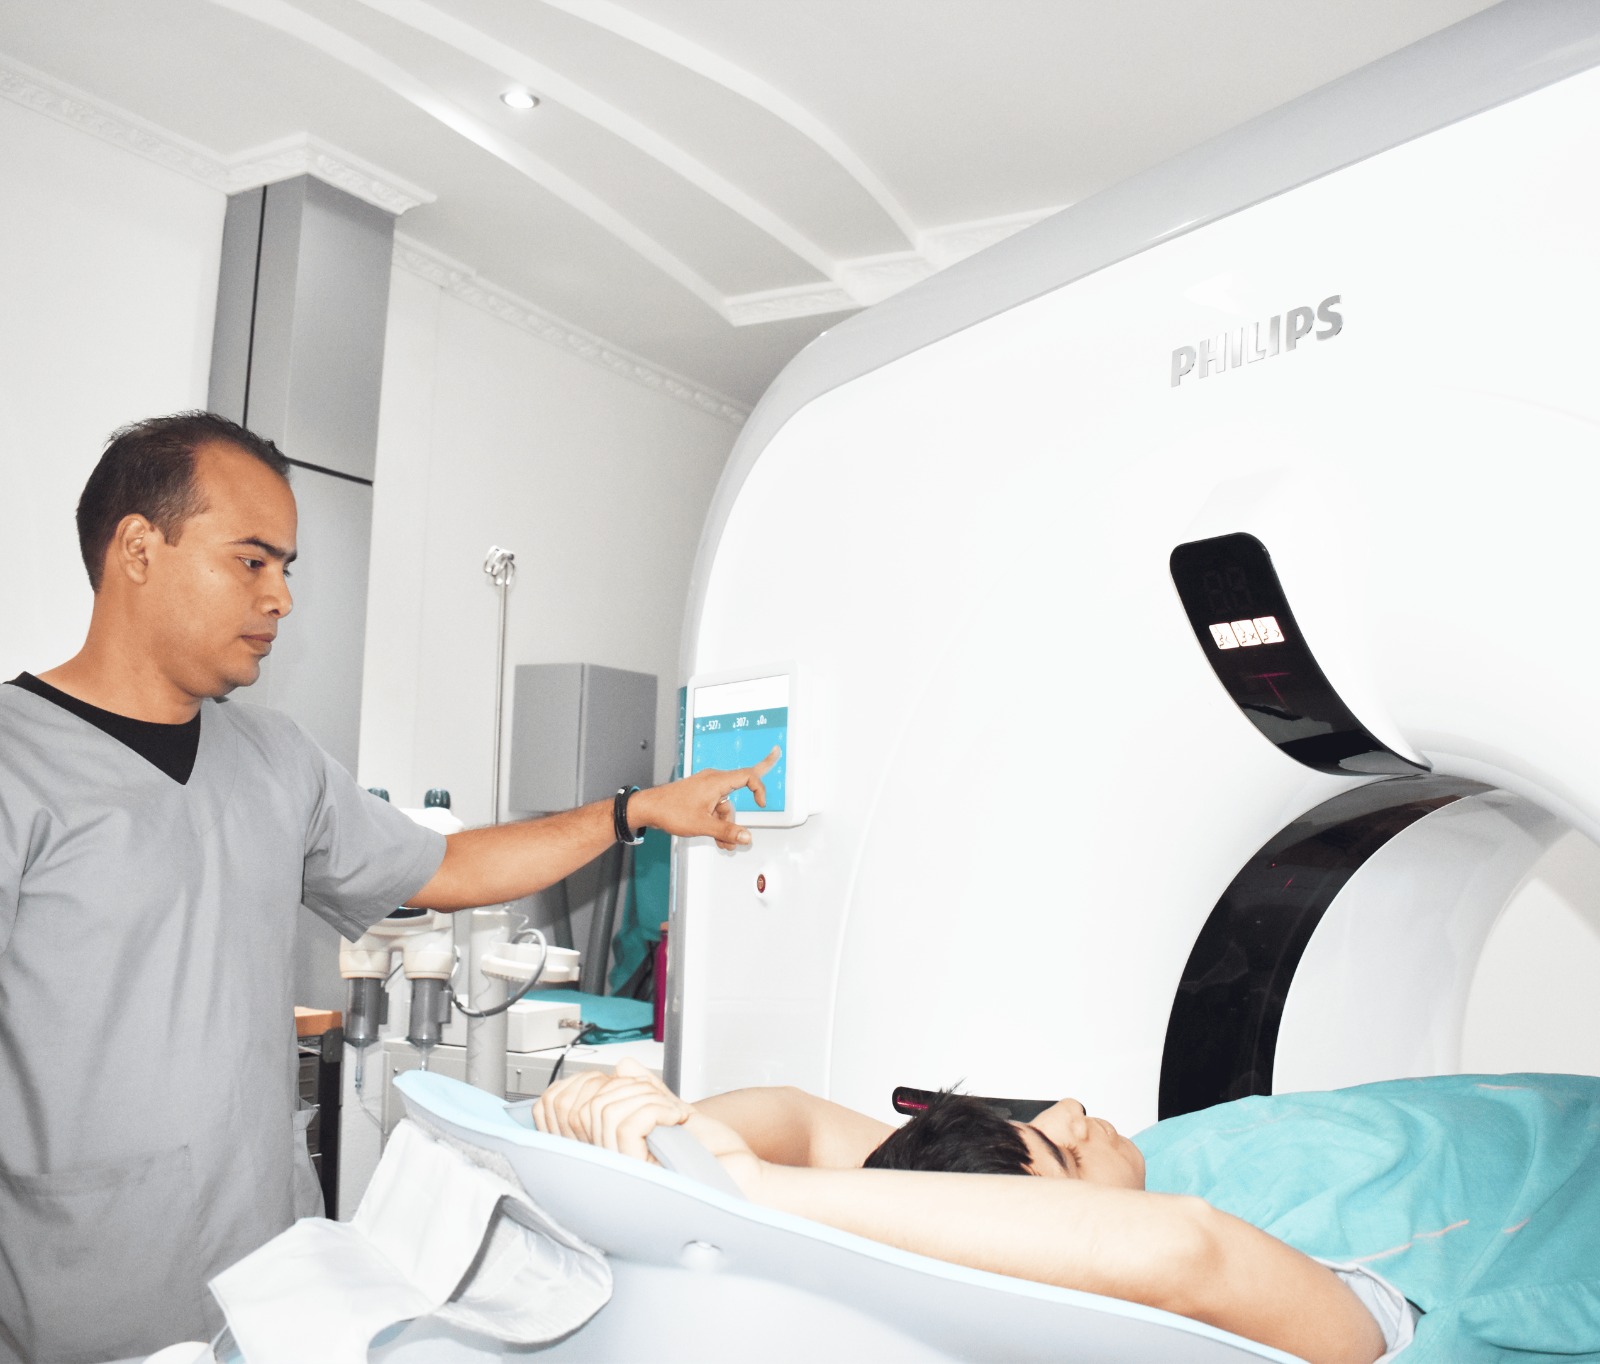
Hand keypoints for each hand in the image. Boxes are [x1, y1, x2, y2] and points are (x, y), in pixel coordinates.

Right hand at [534, 1058, 764, 1192]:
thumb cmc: (713, 1152)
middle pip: (589, 1104)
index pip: (571, 1109)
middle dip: (631, 1086)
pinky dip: (656, 1108)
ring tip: (672, 1112)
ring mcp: (622, 1168)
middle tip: (663, 1101)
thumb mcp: (672, 1107)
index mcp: (612, 1146)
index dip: (595, 1084)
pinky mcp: (636, 1171)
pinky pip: (627, 1123)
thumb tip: (622, 1067)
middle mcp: (611, 1160)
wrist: (739, 1173)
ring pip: (607, 1110)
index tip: (632, 1084)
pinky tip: (676, 1118)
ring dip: (648, 1097)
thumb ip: (644, 1088)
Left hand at [631, 746, 779, 850]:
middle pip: (741, 785)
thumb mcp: (702, 825)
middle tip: (776, 753)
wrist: (648, 809)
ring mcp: (706, 788)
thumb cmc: (670, 811)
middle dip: (752, 795)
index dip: (759, 788)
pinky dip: (719, 822)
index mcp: (716, 781)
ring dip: (728, 824)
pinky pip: (717, 808)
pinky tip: (718, 839)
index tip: (763, 803)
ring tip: (724, 844)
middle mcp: (713, 781)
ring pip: (727, 806)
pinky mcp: (700, 797)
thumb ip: (726, 831)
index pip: (748, 776)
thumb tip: (747, 837)